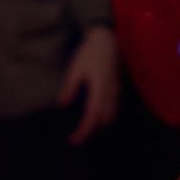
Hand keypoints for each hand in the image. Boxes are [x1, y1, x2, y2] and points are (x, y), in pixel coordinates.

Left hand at [57, 24, 123, 144]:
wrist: (107, 39)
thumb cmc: (90, 52)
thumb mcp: (75, 69)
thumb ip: (69, 88)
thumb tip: (62, 105)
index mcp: (99, 89)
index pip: (92, 117)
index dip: (83, 131)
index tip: (73, 140)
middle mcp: (110, 93)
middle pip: (103, 120)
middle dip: (91, 130)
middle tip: (76, 135)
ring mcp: (116, 91)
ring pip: (110, 115)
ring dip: (98, 124)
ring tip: (84, 126)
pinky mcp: (117, 87)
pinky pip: (113, 107)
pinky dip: (104, 115)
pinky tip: (95, 113)